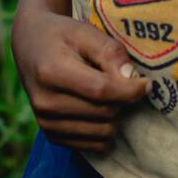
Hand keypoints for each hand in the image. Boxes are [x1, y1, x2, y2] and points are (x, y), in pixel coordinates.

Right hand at [12, 7, 151, 153]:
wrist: (30, 45)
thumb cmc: (62, 35)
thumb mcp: (85, 32)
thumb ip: (110, 52)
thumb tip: (132, 78)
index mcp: (52, 72)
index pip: (101, 91)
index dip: (130, 90)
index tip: (147, 83)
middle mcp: (45, 103)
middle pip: (105, 112)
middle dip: (123, 100)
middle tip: (126, 83)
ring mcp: (46, 123)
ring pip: (103, 132)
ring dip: (116, 116)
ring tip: (112, 94)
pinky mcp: (52, 136)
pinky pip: (94, 146)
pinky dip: (105, 130)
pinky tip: (101, 109)